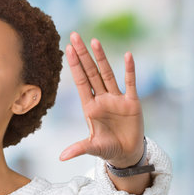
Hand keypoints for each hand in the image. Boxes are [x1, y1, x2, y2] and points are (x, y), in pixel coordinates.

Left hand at [60, 32, 144, 167]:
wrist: (126, 154)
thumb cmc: (107, 149)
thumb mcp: (92, 148)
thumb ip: (78, 148)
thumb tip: (61, 157)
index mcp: (90, 107)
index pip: (80, 82)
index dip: (74, 66)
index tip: (67, 49)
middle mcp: (102, 99)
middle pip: (91, 73)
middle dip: (83, 55)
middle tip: (74, 36)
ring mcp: (117, 99)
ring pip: (107, 74)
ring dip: (101, 58)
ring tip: (94, 41)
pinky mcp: (132, 102)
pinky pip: (130, 83)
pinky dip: (130, 70)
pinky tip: (128, 56)